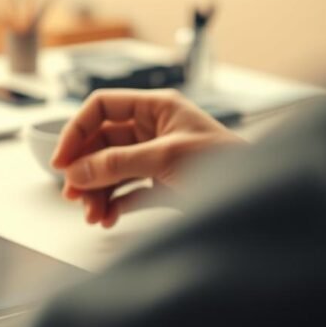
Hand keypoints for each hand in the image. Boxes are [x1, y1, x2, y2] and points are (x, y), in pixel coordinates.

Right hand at [50, 89, 243, 227]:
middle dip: (85, 169)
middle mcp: (153, 129)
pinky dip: (113, 205)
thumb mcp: (167, 158)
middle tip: (73, 194)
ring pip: (110, 170)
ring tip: (93, 215)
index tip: (62, 160)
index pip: (101, 108)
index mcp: (157, 108)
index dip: (77, 131)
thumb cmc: (228, 164)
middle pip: (101, 143)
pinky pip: (126, 192)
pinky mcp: (162, 185)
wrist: (263, 201)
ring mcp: (156, 158)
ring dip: (96, 192)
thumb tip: (78, 171)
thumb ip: (118, 163)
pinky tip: (107, 218)